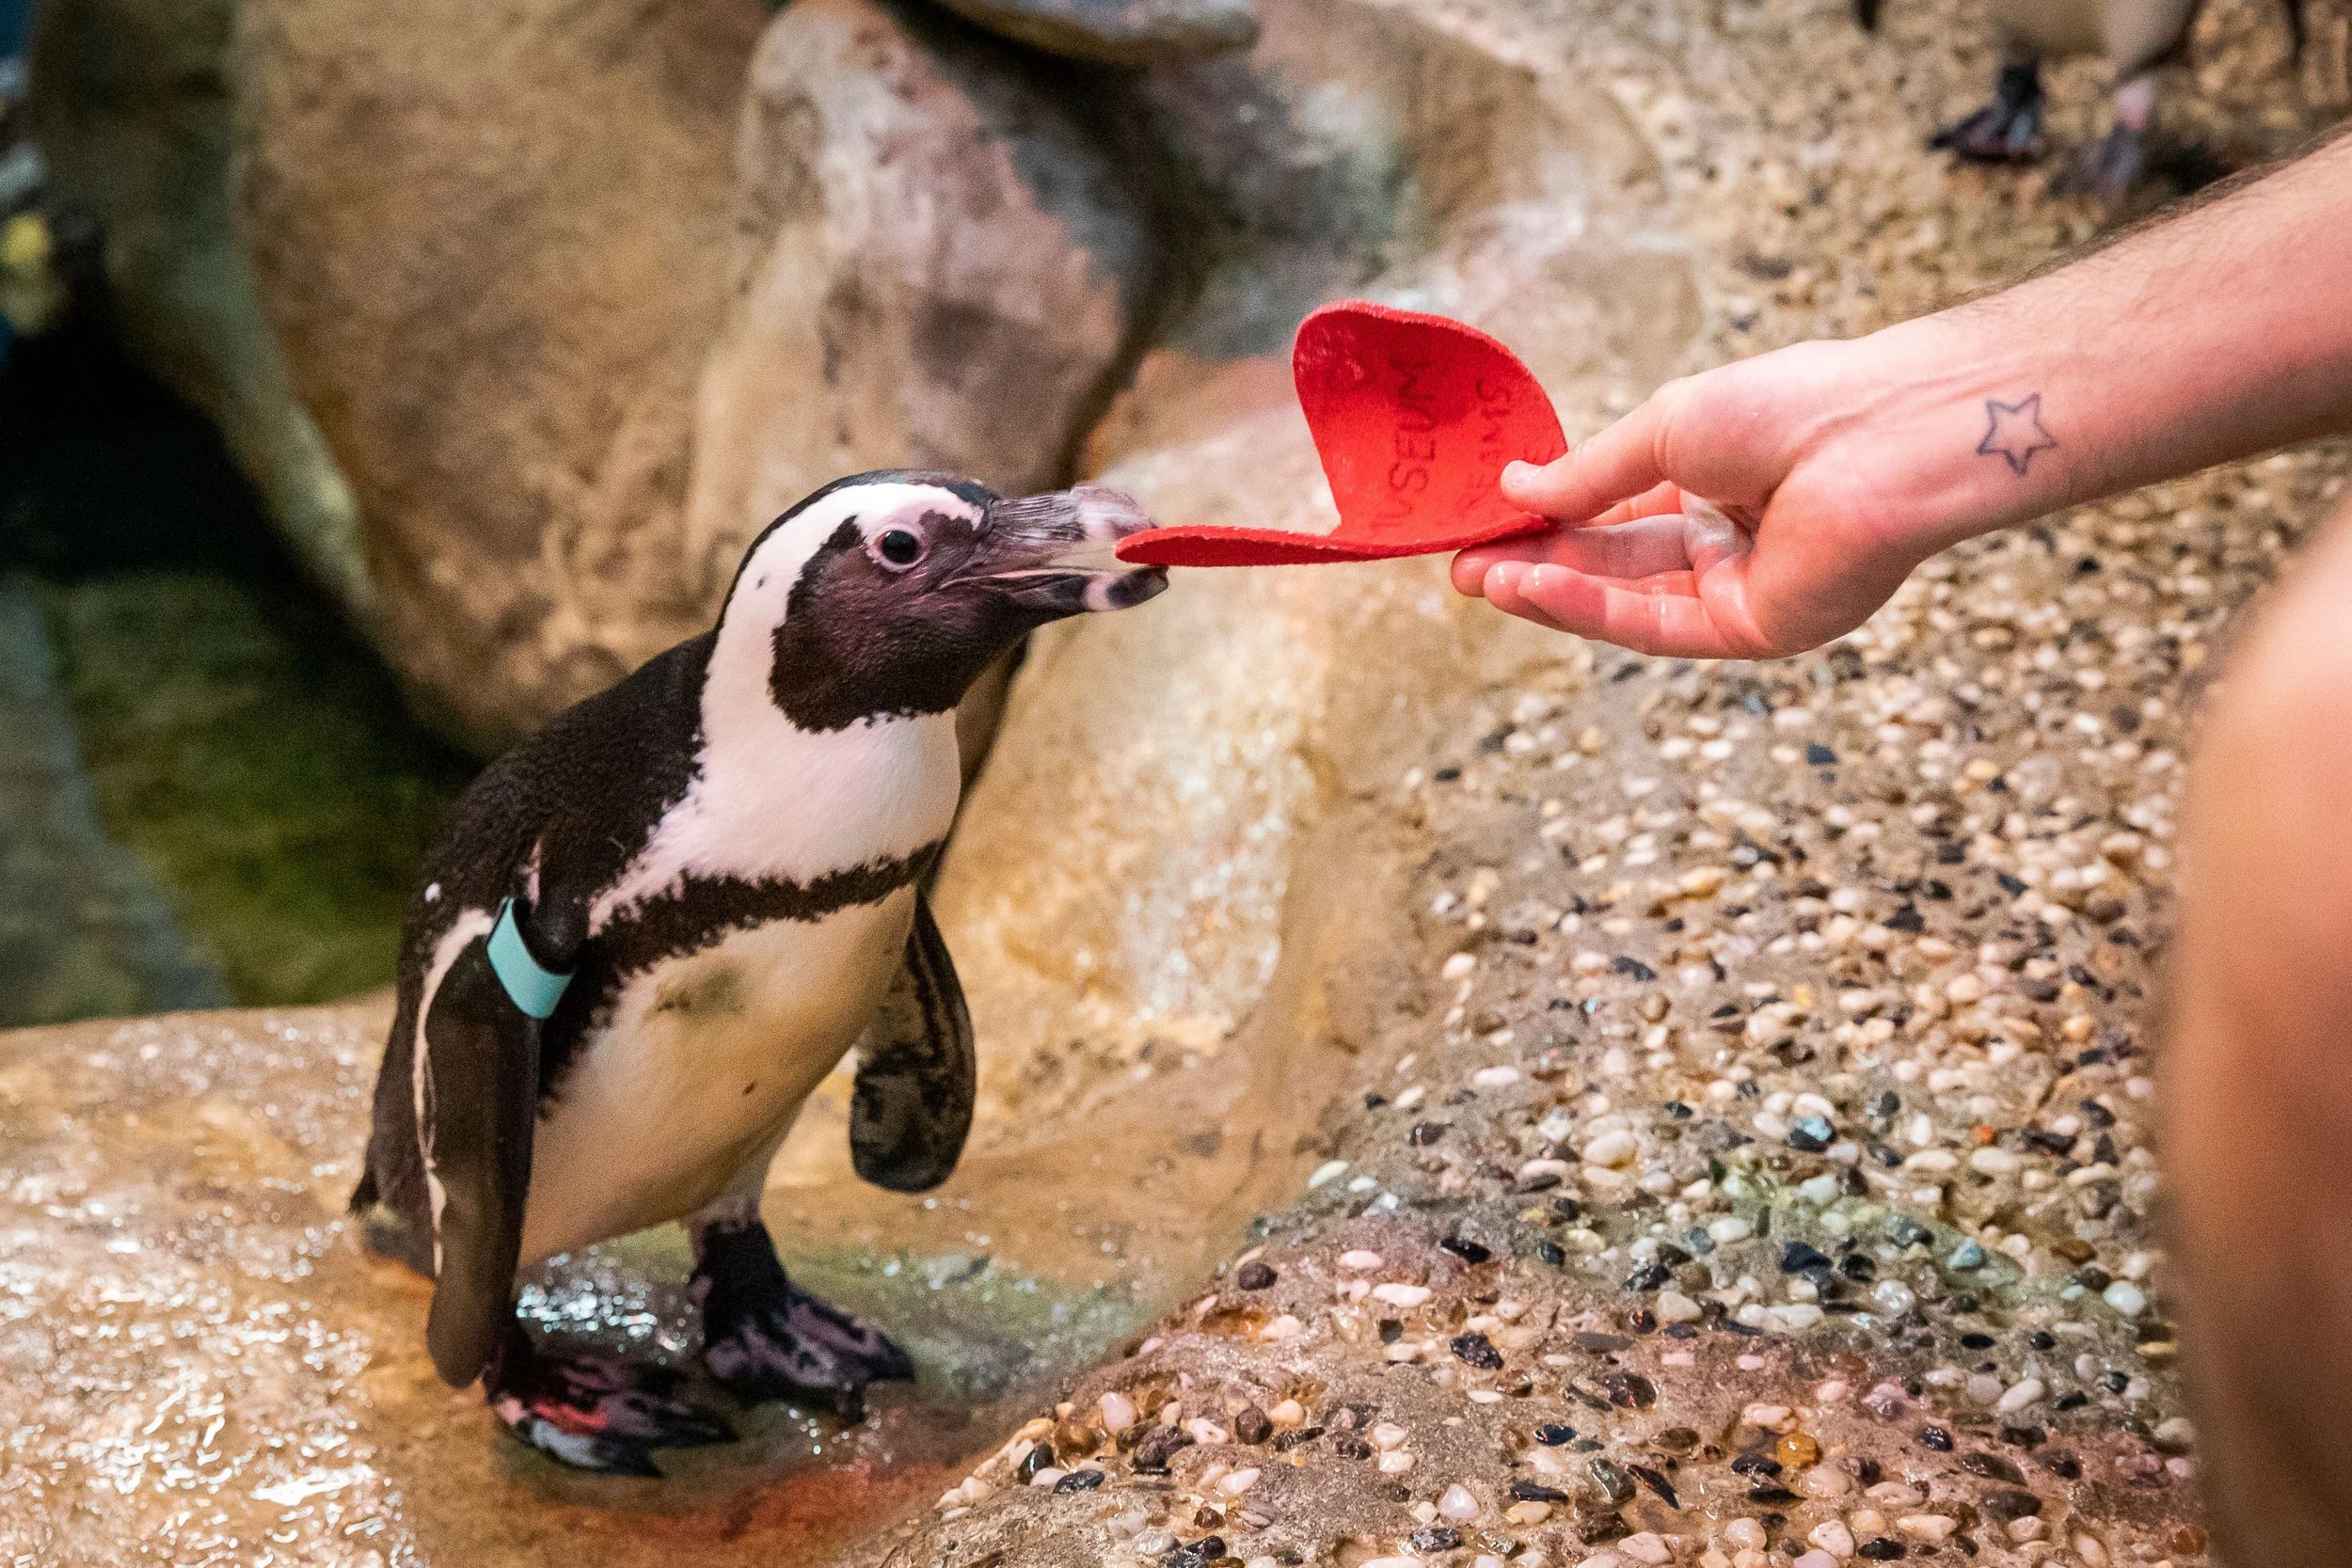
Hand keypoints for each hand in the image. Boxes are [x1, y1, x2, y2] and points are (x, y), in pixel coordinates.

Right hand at [1452, 339, 1940, 658]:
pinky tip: (1532, 586)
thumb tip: (1513, 488)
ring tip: (1482, 579)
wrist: (1878, 434)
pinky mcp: (1751, 629)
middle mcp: (1725, 540)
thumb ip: (1587, 474)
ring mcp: (1738, 590)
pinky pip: (1654, 624)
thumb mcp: (1663, 428)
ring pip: (1626, 600)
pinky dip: (1590, 607)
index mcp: (1713, 481)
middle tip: (1461, 568)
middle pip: (1611, 565)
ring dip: (1550, 591)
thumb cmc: (1788, 406)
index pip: (1613, 515)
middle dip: (1534, 566)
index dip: (1546, 524)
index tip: (1481, 527)